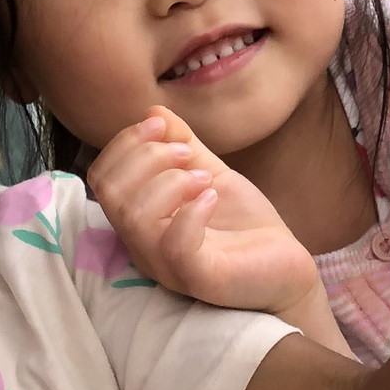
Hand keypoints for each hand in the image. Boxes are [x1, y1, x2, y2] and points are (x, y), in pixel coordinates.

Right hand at [89, 109, 325, 327]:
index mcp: (141, 219)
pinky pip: (175, 246)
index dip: (124, 143)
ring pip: (135, 217)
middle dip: (146, 157)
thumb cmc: (245, 229)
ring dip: (170, 181)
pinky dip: (192, 211)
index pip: (102, 178)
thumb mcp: (212, 175)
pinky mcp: (198, 279)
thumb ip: (183, 147)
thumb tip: (153, 110)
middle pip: (111, 194)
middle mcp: (144, 245)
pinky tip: (213, 197)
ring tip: (205, 179)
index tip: (159, 125)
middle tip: (187, 154)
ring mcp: (167, 266)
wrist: (287, 269)